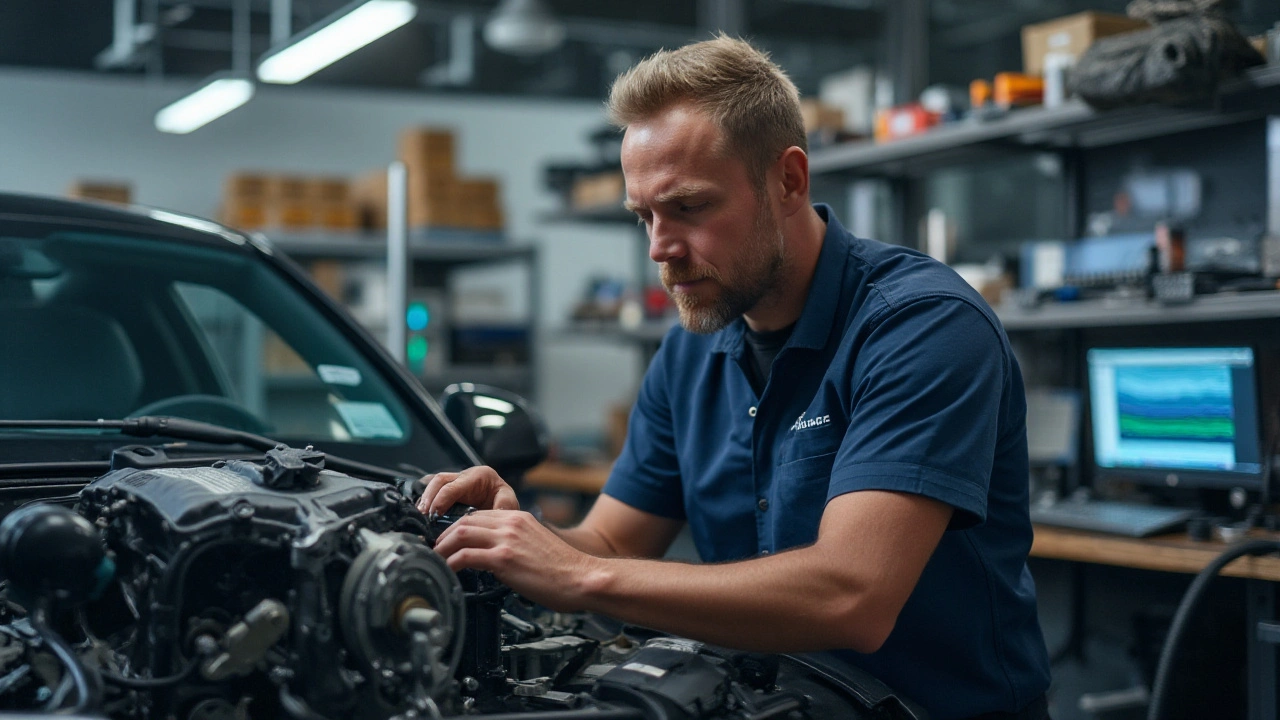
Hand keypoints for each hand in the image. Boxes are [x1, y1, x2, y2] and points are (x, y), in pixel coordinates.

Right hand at [416, 465, 518, 516]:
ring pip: (433, 483)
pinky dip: (425, 500)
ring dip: (425, 500)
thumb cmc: (505, 503)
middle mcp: (465, 475)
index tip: (434, 515)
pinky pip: (432, 489)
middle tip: (422, 515)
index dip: (441, 500)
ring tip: (419, 516)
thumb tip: (493, 514)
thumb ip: (503, 506)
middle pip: (439, 480)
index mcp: (480, 476)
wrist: (505, 504)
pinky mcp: (448, 489)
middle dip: (428, 497)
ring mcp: (455, 481)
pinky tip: (421, 513)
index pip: (454, 486)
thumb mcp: (509, 503)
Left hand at [432, 510, 601, 611]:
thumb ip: (514, 544)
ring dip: (442, 548)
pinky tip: (447, 572)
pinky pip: (466, 556)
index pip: (479, 515)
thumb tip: (494, 559)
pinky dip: (450, 563)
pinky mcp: (504, 558)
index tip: (449, 540)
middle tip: (435, 550)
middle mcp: (511, 524)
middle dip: (444, 535)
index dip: (458, 527)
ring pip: (461, 534)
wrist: (582, 578)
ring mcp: (507, 540)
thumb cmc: (564, 570)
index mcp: (519, 518)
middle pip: (465, 521)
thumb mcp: (536, 546)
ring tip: (435, 560)